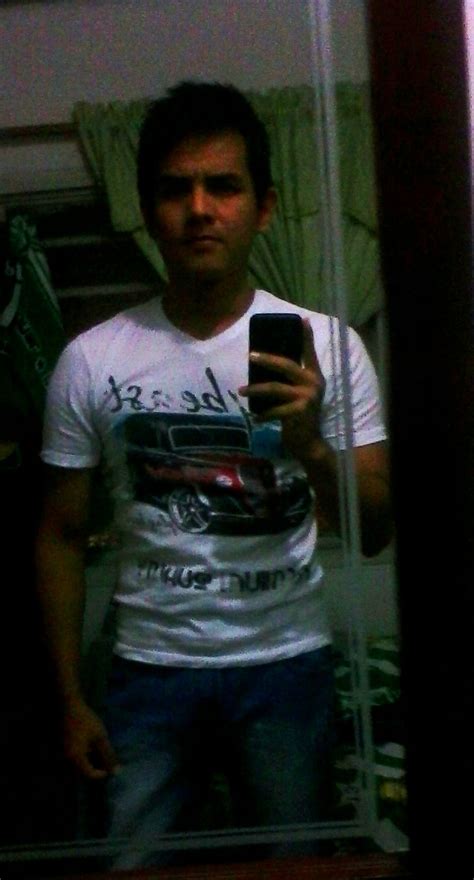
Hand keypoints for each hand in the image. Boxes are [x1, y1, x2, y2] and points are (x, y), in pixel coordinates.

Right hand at [63, 699, 118, 779]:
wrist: (71, 706)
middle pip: (83, 770)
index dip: (101, 773)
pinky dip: (85, 754)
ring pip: (79, 763)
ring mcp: (64, 751)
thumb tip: (116, 771)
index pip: (89, 774)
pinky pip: (75, 755)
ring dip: (90, 761)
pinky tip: (91, 745)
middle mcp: (67, 757)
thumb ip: (108, 755)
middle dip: (96, 767)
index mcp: (76, 758)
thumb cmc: (87, 721)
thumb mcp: (101, 737)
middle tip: (105, 760)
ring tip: (99, 751)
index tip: (110, 766)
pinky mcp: (64, 745)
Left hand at [240, 318, 325, 460]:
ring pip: (275, 388)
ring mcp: (307, 397)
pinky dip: (262, 413)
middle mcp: (313, 383)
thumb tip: (266, 362)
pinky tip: (254, 417)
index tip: (302, 320)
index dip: (306, 336)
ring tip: (241, 391)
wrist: (309, 442)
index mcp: (315, 375)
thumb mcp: (301, 393)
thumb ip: (292, 379)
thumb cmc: (300, 415)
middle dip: (267, 359)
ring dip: (255, 389)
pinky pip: (274, 410)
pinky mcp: (299, 412)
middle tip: (250, 356)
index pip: (310, 352)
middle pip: (286, 365)